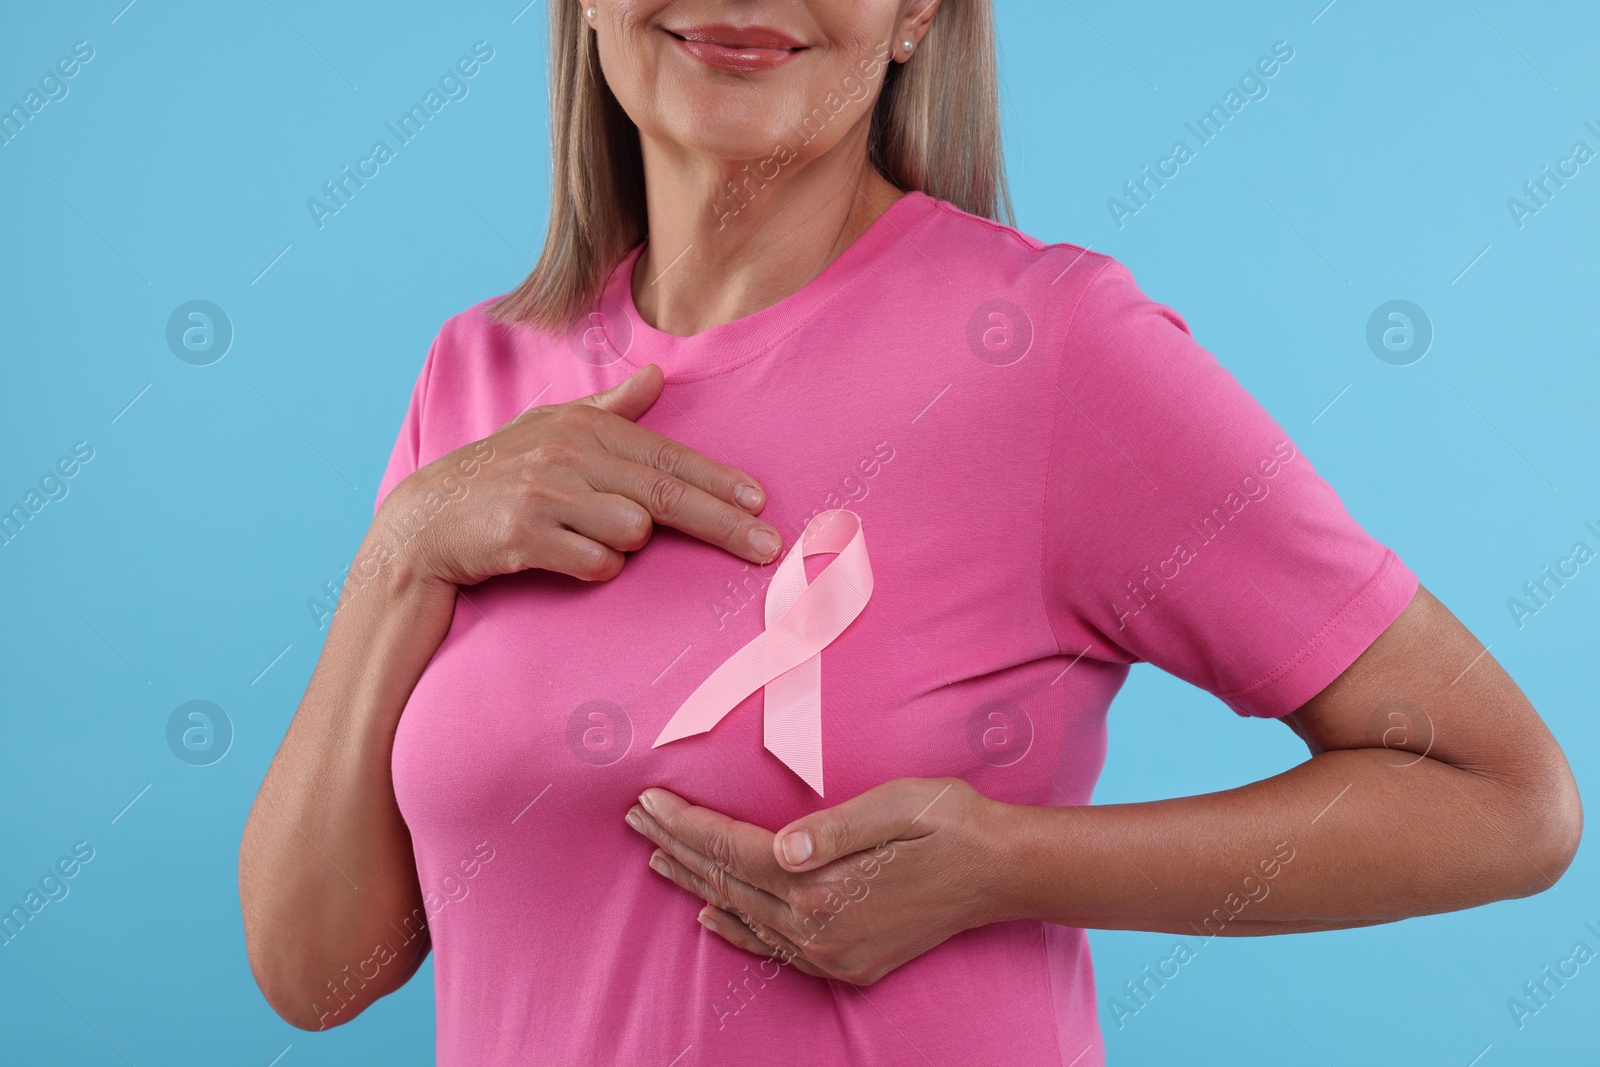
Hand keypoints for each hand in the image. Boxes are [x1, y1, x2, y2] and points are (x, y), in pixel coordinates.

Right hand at [382, 363, 783, 585]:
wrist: (426, 521)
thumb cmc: (499, 474)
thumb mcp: (550, 429)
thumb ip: (609, 408)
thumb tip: (657, 378)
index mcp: (583, 426)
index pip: (669, 457)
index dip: (720, 482)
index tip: (761, 503)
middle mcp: (568, 454)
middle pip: (667, 496)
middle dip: (724, 524)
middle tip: (768, 547)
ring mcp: (545, 494)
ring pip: (633, 533)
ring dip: (622, 547)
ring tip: (582, 538)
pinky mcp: (525, 536)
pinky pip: (596, 564)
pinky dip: (592, 568)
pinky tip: (563, 557)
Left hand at [625, 778, 1002, 984]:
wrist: (1004, 872)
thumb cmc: (951, 822)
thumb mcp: (896, 805)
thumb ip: (834, 828)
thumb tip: (781, 847)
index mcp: (826, 885)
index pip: (734, 851)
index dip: (688, 823)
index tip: (648, 798)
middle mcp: (821, 928)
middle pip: (728, 884)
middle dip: (677, 848)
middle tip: (633, 819)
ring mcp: (833, 953)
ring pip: (743, 916)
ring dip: (695, 885)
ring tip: (655, 859)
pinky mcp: (848, 962)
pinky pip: (773, 949)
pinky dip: (735, 930)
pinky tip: (708, 917)